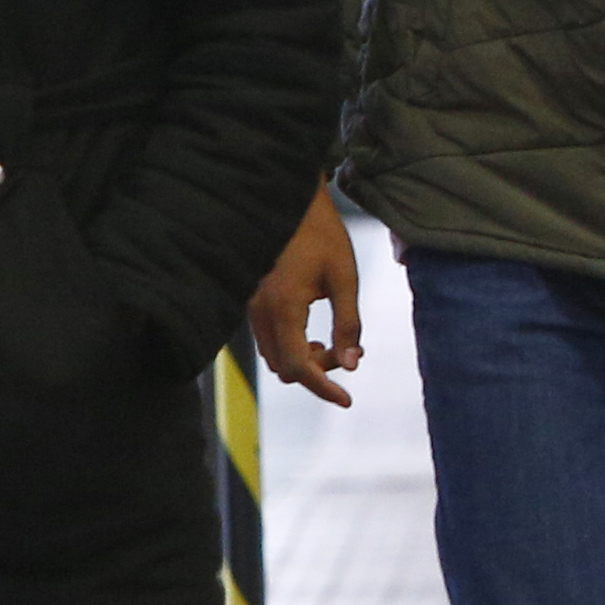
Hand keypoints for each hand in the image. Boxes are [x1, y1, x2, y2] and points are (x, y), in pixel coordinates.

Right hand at [248, 186, 361, 405]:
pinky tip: (314, 333)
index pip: (300, 367)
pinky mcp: (251, 303)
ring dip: (304, 361)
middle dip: (318, 372)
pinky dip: (292, 348)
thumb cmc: (323, 236)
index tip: (347, 401)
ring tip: (332, 343)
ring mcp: (251, 308)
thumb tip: (353, 365)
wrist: (290, 203)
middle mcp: (260, 312)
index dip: (324, 389)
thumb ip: (349, 325)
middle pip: (285, 369)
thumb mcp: (345, 279)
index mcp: (284, 307)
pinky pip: (268, 342)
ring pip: (274, 358)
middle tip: (347, 352)